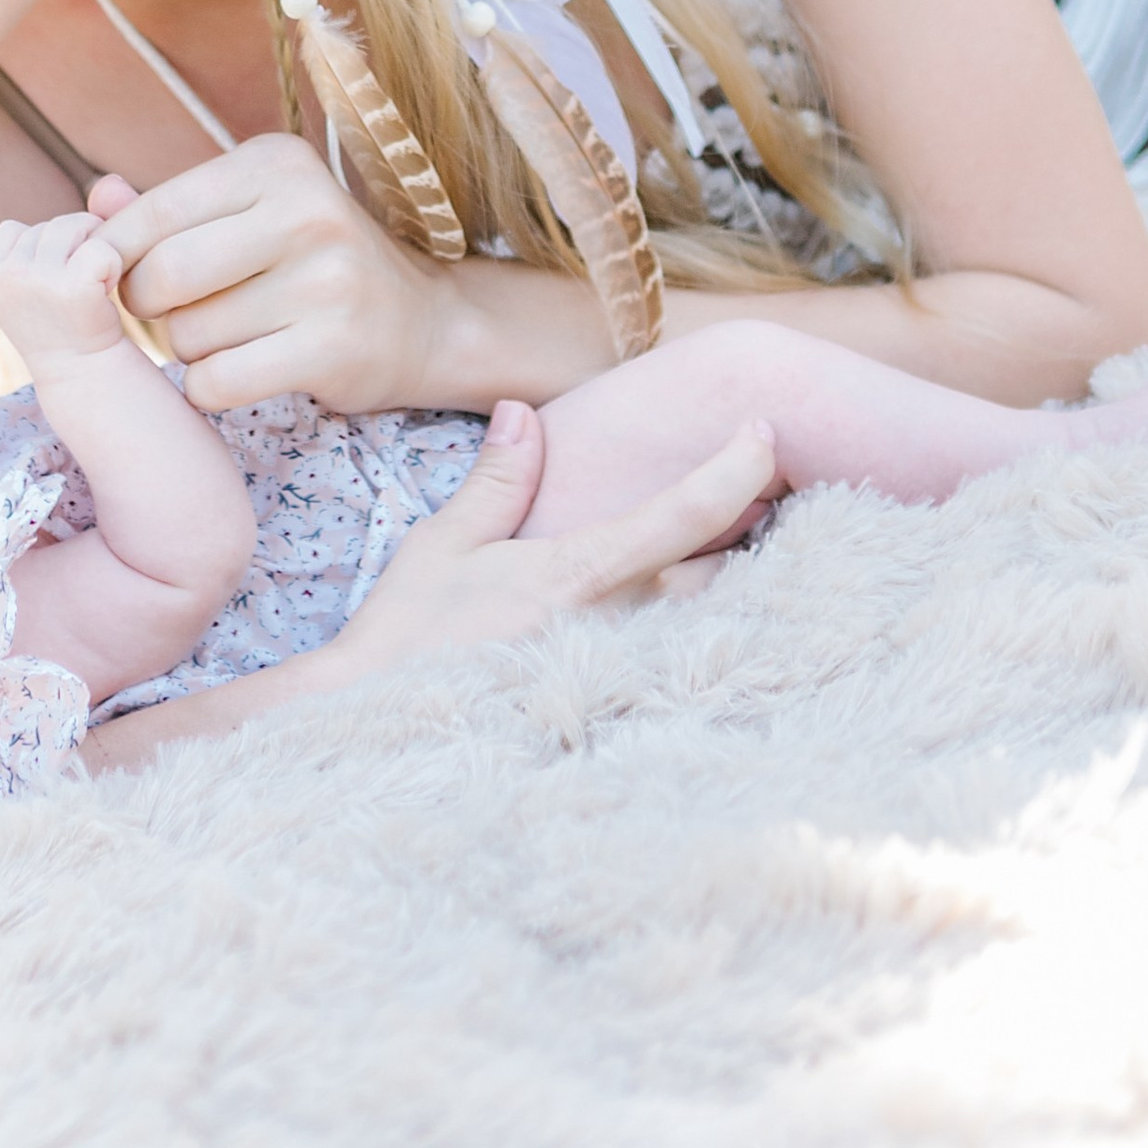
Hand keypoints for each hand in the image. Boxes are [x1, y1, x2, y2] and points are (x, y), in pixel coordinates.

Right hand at [0, 207, 127, 370]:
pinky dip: (113, 266)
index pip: (20, 228)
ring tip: (92, 291)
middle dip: (75, 250)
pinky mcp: (71, 288)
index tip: (54, 287)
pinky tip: (105, 295)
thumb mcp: (49, 270)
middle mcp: (5, 275)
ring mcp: (36, 280)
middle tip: (78, 294)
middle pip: (53, 224)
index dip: (46, 251)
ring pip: (78, 227)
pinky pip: (103, 248)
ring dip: (96, 253)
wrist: (86, 375)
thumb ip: (72, 221)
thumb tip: (110, 179)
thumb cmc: (67, 320)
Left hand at [93, 134, 466, 416]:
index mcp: (277, 163)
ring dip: (186, 349)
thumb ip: (165, 209)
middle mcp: (308, 210)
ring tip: (226, 337)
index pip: (155, 212)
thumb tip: (93, 196)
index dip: (119, 256)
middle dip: (147, 306)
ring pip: (187, 334)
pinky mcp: (334, 348)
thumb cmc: (311, 263)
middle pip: (163, 275)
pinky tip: (236, 373)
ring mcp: (327, 281)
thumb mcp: (248, 215)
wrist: (423, 323)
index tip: (123, 277)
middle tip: (171, 313)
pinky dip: (208, 388)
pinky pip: (217, 381)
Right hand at [327, 403, 779, 673]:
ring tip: (742, 546)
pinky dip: (701, 634)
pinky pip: (681, 666)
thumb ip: (498, 482)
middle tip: (767, 492)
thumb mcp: (444, 547)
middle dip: (750, 530)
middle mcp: (618, 628)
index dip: (736, 469)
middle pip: (722, 573)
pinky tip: (693, 620)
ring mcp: (624, 678)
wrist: (380, 736)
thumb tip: (524, 412)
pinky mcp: (617, 714)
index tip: (764, 431)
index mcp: (580, 575)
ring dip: (727, 583)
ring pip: (710, 622)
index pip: (683, 515)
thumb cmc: (408, 638)